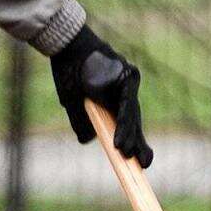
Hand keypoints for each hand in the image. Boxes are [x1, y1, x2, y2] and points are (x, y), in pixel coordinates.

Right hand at [50, 26, 153, 167]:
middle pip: (133, 121)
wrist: (66, 45)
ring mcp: (127, 83)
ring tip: (127, 156)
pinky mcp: (126, 76)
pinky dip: (123, 124)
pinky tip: (121, 141)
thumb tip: (86, 139)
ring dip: (128, 137)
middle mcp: (123, 91)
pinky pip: (126, 105)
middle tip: (143, 165)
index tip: (140, 162)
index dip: (131, 141)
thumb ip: (81, 120)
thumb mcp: (72, 101)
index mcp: (112, 97)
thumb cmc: (69, 71)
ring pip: (130, 115)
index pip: (125, 122)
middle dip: (137, 143)